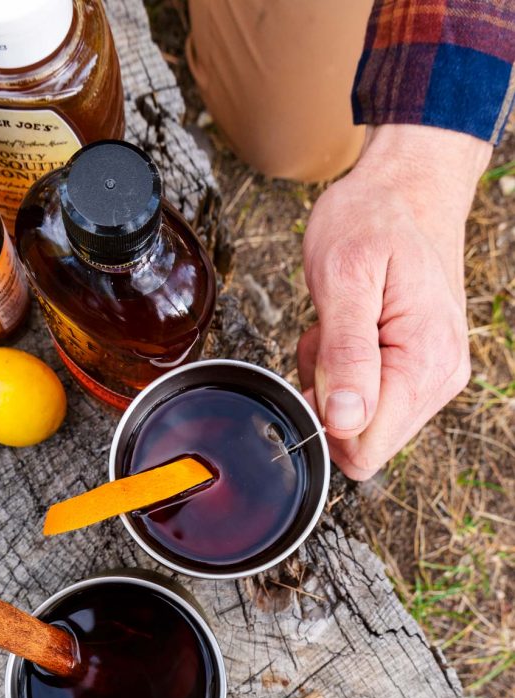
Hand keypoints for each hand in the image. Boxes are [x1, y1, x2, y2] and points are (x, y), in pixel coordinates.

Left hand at [298, 125, 490, 479]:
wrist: (405, 188)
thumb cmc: (372, 220)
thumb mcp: (345, 278)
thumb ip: (346, 355)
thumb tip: (345, 421)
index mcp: (425, 363)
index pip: (366, 448)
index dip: (324, 421)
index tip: (318, 368)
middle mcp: (439, 379)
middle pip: (362, 441)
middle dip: (328, 400)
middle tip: (330, 339)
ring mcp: (433, 376)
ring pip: (359, 421)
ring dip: (332, 382)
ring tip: (340, 326)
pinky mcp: (418, 370)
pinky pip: (366, 398)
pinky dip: (342, 370)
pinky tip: (348, 330)